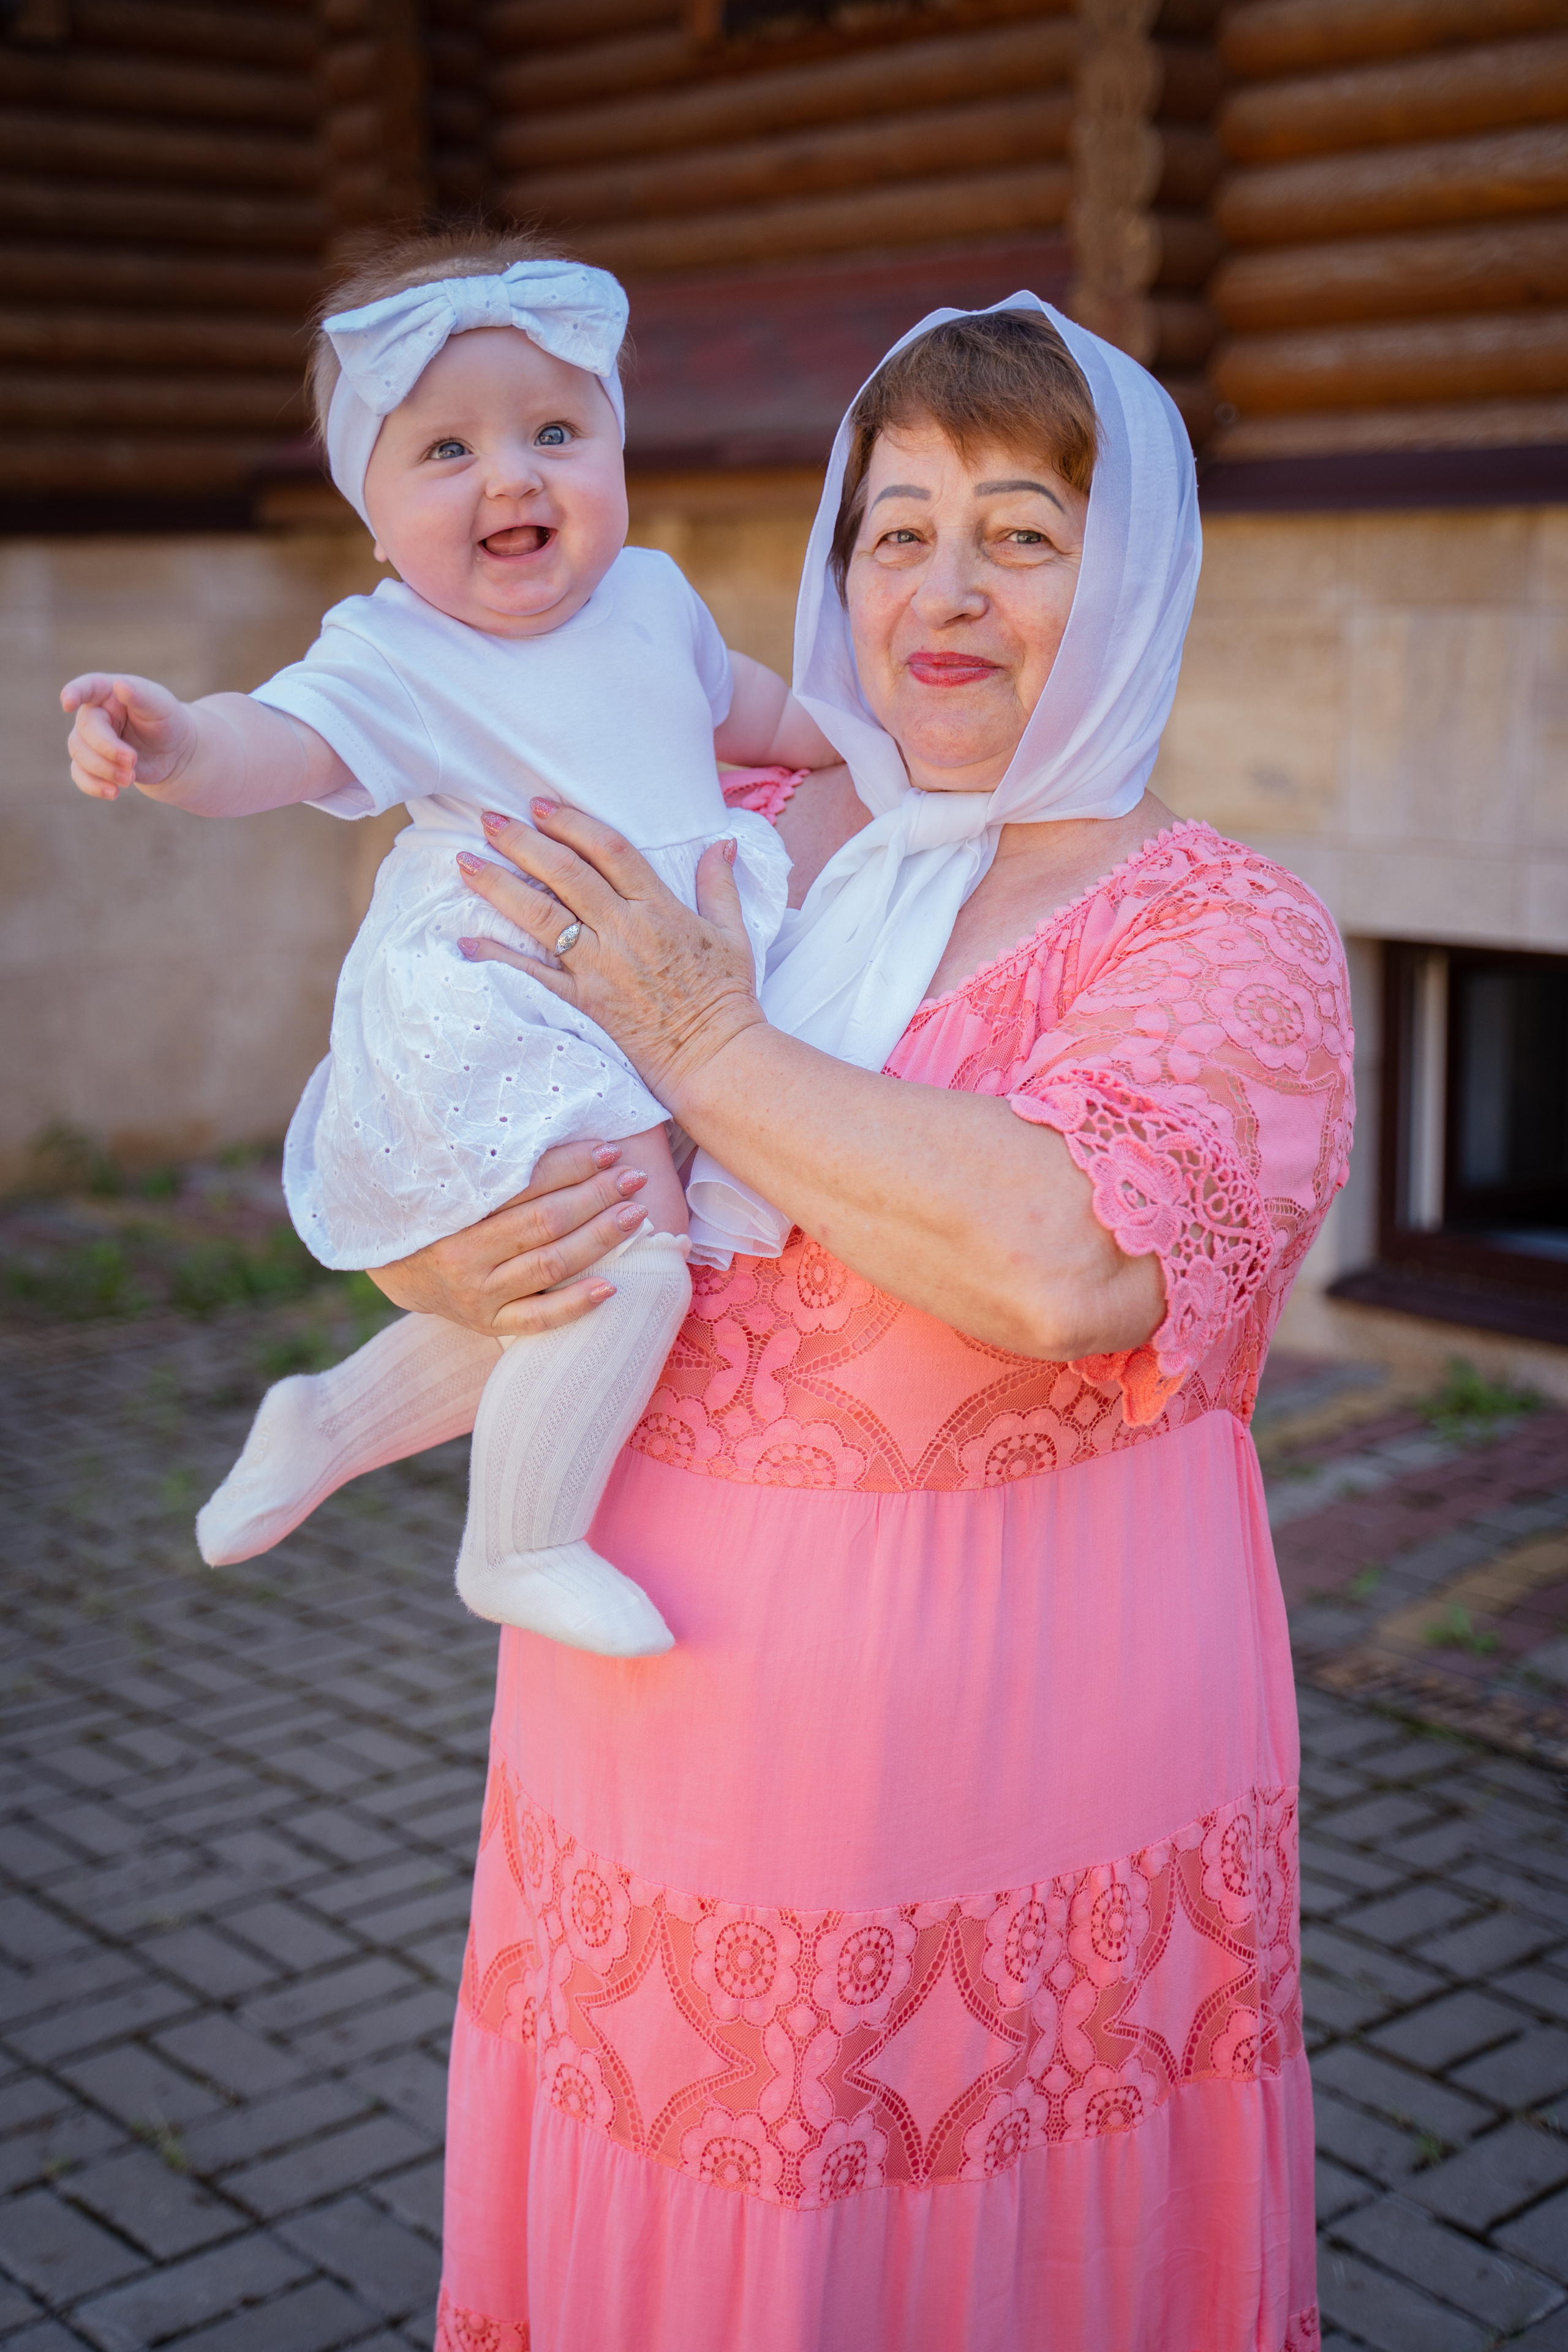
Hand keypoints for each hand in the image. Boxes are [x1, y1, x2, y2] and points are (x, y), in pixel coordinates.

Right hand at [61, 672, 195, 799]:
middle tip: (132, 760)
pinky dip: (93, 785)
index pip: (87, 687)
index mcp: (109, 692)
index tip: (67, 703)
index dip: (74, 692)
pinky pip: (79, 774)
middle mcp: (94, 713)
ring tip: (130, 779)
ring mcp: (89, 739)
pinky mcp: (92, 763)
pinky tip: (113, 793)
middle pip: (84, 729)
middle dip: (107, 748)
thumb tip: (120, 685)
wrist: (175, 753)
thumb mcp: (162, 706)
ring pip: (79, 753)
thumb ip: (141, 696)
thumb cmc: (167, 722)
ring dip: (103, 769)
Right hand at [366, 1140, 654, 1336]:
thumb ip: (499, 1169)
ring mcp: (478, 1293)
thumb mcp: (455, 1185)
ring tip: (635, 1215)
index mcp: (455, 1209)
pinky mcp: (489, 1323)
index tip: (609, 1150)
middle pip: (544, 1222)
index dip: (572, 1165)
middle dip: (595, 1196)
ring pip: (549, 1265)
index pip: (526, 1184)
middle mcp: (464, 1254)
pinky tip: (611, 1287)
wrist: (400, 1269)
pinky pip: (539, 1319)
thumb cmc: (440, 1215)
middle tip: (633, 1178)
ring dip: (598, 1238)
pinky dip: (575, 1303)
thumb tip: (563, 1136)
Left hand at [454, 802, 764, 1114]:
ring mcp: (600, 966)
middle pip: (564, 874)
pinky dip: (497, 956)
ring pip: (540, 916)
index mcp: (659, 907)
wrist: (715, 1056)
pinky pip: (532, 975)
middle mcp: (624, 930)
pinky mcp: (583, 1001)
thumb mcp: (733, 934)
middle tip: (489, 820)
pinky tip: (465, 940)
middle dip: (522, 841)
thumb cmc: (726, 996)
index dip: (571, 823)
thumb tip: (723, 844)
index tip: (540, 806)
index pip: (609, 850)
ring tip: (465, 862)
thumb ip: (719, 885)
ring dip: (499, 885)